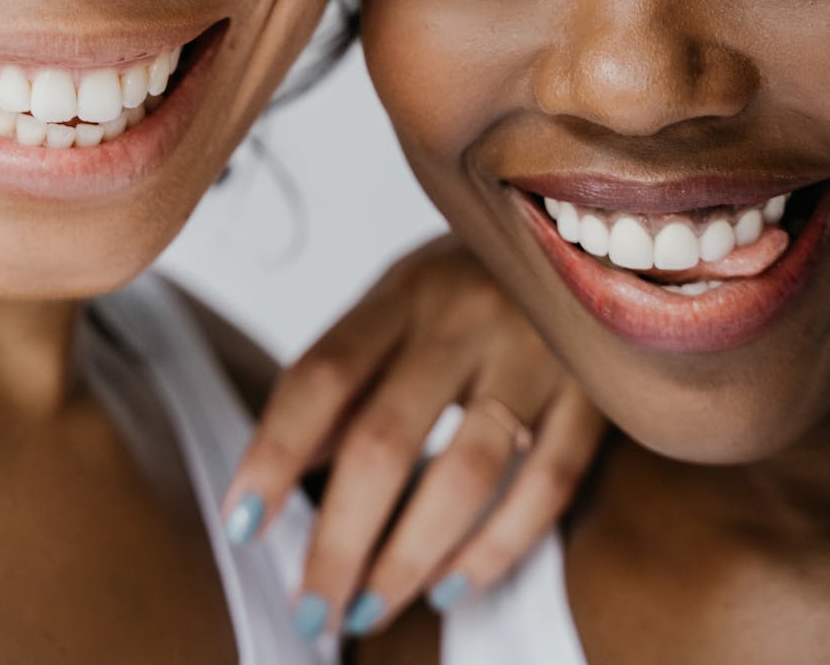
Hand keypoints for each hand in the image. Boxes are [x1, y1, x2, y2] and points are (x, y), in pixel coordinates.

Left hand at [222, 234, 604, 639]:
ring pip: (467, 475)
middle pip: (386, 438)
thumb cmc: (468, 280)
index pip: (322, 375)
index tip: (241, 524)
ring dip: (409, 559)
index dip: (274, 453)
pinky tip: (451, 585)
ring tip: (369, 609)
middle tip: (312, 609)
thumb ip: (348, 375)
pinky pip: (546, 486)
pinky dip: (496, 548)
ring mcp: (536, 350)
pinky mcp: (594, 391)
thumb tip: (287, 475)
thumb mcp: (398, 301)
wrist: (585, 225)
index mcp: (404, 290)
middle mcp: (465, 315)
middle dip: (340, 540)